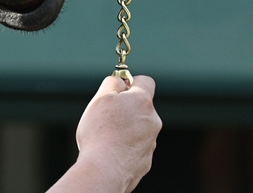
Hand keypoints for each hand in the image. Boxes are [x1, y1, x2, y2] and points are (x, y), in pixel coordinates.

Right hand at [49, 75, 161, 192]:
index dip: (131, 82)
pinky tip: (110, 152)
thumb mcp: (100, 98)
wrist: (104, 171)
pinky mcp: (145, 162)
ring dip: (125, 130)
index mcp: (142, 102)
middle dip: (126, 109)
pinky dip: (125, 148)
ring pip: (138, 129)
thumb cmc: (100, 134)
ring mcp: (150, 143)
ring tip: (106, 138)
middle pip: (141, 107)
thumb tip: (120, 80)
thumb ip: (112, 83)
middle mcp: (152, 121)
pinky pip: (135, 148)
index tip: (118, 90)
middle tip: (106, 117)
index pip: (145, 81)